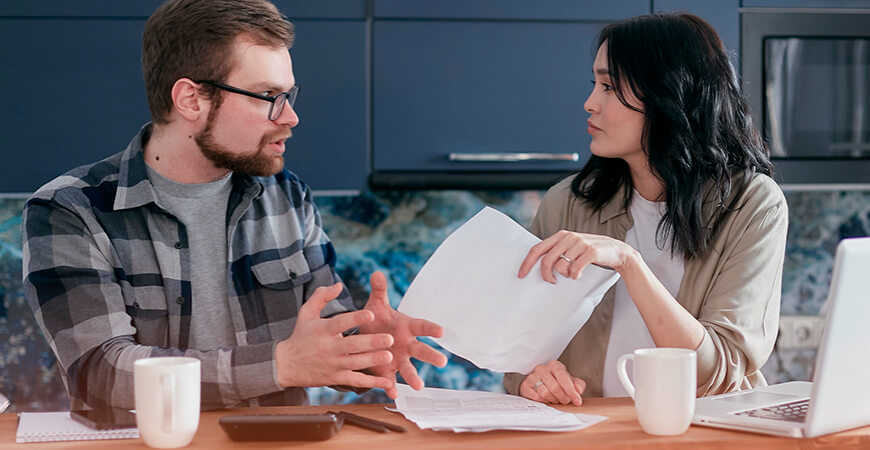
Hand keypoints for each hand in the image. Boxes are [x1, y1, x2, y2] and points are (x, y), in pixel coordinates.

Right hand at [274, 283, 396, 389]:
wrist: (285, 365)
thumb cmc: (299, 336)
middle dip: (372, 342)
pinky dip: (372, 383)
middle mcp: (328, 348)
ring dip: (373, 360)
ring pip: (356, 363)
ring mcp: (333, 365)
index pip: (340, 323)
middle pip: (352, 345)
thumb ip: (322, 296)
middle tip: (389, 338)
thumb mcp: (306, 313)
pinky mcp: (336, 379)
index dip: (355, 318)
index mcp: (322, 330)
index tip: (371, 314)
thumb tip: (338, 285)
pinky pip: (356, 381)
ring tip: (390, 356)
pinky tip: (387, 382)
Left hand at [360, 271, 447, 398]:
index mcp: (407, 327)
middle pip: (421, 350)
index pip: (422, 326)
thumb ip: (379, 290)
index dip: (431, 328)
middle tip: (442, 361)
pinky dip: (391, 388)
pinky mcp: (387, 371)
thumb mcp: (376, 304)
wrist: (366, 335)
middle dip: (431, 355)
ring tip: (418, 387)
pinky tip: (393, 395)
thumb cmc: (376, 318)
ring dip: (413, 377)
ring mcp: (398, 359)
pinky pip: (391, 381)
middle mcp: (407, 344)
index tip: (441, 330)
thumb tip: (377, 273)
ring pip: (408, 369)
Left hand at [518, 230, 636, 282]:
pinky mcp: (590, 252)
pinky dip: (575, 275)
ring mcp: (580, 243)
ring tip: (573, 273)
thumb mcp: (572, 248)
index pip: (537, 249)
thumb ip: (557, 252)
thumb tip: (539, 266)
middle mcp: (568, 237)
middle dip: (545, 274)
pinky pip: (575, 269)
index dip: (527, 262)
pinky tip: (579, 274)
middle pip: (547, 259)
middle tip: (551, 281)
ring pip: (561, 266)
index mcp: (561, 236)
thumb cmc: (590, 252)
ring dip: (565, 274)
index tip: (521, 275)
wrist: (617, 251)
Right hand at [519, 360, 585, 405]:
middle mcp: (542, 369)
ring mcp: (532, 377)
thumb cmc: (557, 382)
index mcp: (554, 365)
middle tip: (566, 400)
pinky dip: (544, 401)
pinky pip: (536, 398)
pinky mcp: (525, 386)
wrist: (540, 383)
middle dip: (563, 397)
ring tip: (556, 398)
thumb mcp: (570, 381)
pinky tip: (547, 399)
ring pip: (545, 393)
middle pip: (555, 387)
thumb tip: (579, 390)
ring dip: (553, 399)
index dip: (571, 391)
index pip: (563, 377)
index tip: (577, 401)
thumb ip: (578, 384)